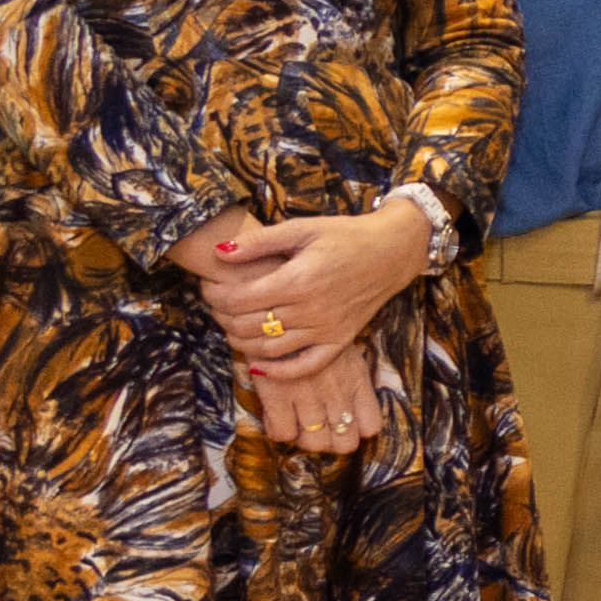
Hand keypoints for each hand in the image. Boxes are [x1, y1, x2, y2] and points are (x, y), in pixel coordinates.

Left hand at [184, 206, 424, 367]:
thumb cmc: (345, 236)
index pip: (238, 300)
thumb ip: (259, 242)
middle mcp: (310, 310)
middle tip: (217, 303)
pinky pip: (303, 366)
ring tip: (232, 324)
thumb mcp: (302, 228)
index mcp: (298, 280)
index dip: (214, 295)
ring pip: (268, 349)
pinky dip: (277, 372)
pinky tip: (258, 366)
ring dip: (240, 341)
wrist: (391, 252)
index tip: (209, 284)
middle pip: (247, 326)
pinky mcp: (339, 341)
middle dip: (222, 316)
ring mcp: (325, 330)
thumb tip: (219, 251)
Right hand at [239, 340, 380, 457]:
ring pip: (314, 443)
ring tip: (294, 422)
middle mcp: (337, 391)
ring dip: (304, 437)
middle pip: (345, 443)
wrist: (275, 309)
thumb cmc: (308, 326)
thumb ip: (349, 375)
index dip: (355, 429)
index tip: (340, 421)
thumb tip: (347, 405)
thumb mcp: (341, 346)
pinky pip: (283, 433)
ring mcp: (308, 395)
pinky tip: (274, 415)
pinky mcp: (278, 394)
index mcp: (356, 378)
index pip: (370, 426)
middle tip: (315, 426)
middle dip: (330, 439)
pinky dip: (278, 429)